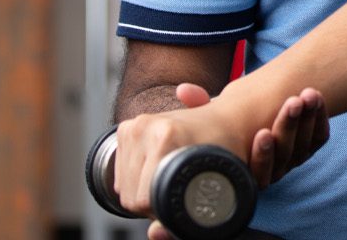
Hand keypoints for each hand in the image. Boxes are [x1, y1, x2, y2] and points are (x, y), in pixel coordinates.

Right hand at [114, 93, 243, 222]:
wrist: (226, 118)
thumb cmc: (228, 150)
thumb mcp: (216, 183)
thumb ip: (185, 218)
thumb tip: (154, 234)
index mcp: (165, 135)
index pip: (143, 197)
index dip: (159, 212)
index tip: (179, 206)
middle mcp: (145, 127)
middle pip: (130, 193)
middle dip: (150, 205)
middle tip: (176, 197)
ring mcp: (134, 126)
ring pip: (122, 185)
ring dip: (140, 193)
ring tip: (168, 184)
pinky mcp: (126, 128)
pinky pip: (119, 172)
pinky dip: (133, 181)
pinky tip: (155, 174)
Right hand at [137, 84, 329, 239]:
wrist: (260, 111)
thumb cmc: (230, 120)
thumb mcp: (214, 115)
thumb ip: (200, 105)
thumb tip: (184, 90)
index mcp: (247, 169)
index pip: (258, 170)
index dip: (262, 153)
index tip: (262, 132)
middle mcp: (271, 169)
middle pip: (285, 155)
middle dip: (288, 127)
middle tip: (292, 102)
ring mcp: (292, 159)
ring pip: (304, 145)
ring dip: (306, 119)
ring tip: (306, 94)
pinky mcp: (310, 145)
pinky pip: (319, 137)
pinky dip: (320, 118)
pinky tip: (317, 98)